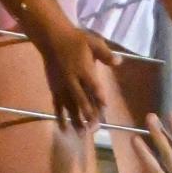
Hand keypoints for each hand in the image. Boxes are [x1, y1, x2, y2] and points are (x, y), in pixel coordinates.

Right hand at [26, 5, 113, 130]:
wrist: (52, 37)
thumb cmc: (75, 39)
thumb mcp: (93, 42)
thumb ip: (105, 53)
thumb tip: (119, 61)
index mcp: (83, 69)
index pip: (92, 85)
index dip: (98, 96)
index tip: (104, 108)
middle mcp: (72, 80)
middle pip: (81, 99)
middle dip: (88, 114)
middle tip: (94, 128)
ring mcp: (62, 86)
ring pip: (69, 106)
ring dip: (76, 120)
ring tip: (82, 134)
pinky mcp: (54, 89)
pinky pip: (57, 105)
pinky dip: (61, 117)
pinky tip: (64, 129)